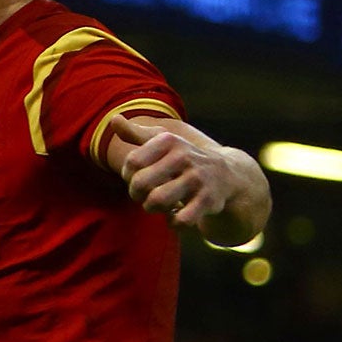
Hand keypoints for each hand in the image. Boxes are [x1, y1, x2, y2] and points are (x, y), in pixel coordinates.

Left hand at [111, 115, 264, 234]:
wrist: (227, 174)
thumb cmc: (183, 159)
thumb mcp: (162, 142)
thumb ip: (135, 134)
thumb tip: (113, 119)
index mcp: (168, 141)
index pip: (131, 163)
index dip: (128, 175)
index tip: (138, 176)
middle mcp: (183, 156)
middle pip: (140, 183)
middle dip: (137, 194)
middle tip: (145, 194)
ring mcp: (197, 178)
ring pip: (157, 201)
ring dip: (152, 208)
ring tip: (159, 204)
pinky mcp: (208, 201)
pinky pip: (180, 220)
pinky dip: (173, 223)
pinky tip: (177, 215)